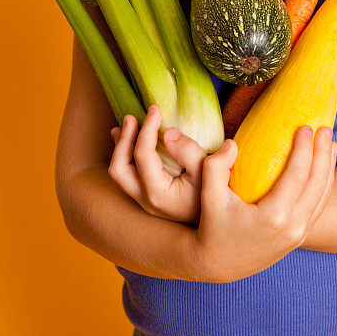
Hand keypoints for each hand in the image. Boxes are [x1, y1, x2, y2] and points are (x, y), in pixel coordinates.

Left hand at [108, 105, 206, 224]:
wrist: (217, 226)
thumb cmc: (215, 196)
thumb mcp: (208, 170)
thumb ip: (188, 151)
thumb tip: (168, 133)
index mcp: (157, 193)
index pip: (142, 155)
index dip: (147, 128)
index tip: (156, 109)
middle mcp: (145, 200)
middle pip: (119, 168)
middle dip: (123, 139)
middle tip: (132, 117)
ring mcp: (144, 203)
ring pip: (119, 174)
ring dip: (120, 148)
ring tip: (124, 127)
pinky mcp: (149, 200)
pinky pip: (128, 177)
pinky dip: (126, 157)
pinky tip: (131, 144)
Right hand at [191, 125, 336, 282]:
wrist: (219, 264)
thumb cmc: (212, 226)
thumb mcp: (209, 196)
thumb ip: (217, 166)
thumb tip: (234, 143)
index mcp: (273, 217)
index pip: (298, 175)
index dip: (305, 148)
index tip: (304, 126)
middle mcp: (292, 228)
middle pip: (318, 183)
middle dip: (324, 153)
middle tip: (325, 128)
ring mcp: (299, 234)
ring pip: (324, 196)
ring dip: (329, 167)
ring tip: (331, 143)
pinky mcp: (300, 237)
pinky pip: (320, 206)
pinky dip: (326, 184)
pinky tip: (324, 167)